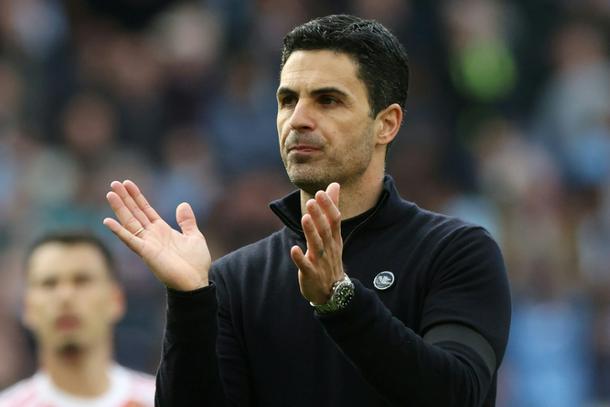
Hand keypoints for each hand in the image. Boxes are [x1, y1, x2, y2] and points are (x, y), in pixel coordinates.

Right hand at [103, 180, 210, 290]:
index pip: (146, 209)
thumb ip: (187, 221)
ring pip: (130, 222)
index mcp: (162, 230)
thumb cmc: (196, 263)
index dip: (137, 196)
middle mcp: (152, 235)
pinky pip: (130, 240)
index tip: (127, 183)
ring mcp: (147, 244)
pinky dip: (119, 231)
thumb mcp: (194, 236)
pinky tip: (108, 221)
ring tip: (110, 194)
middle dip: (125, 198)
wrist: (196, 282)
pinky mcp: (146, 253)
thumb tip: (183, 204)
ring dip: (120, 208)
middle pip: (135, 213)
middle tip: (114, 183)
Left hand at [290, 183, 343, 304]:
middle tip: (311, 201)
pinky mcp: (310, 274)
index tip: (321, 192)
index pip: (335, 220)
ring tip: (305, 218)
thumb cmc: (331, 257)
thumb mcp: (334, 234)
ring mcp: (320, 262)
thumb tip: (334, 185)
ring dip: (311, 232)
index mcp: (334, 238)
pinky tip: (294, 249)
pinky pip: (305, 266)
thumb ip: (332, 209)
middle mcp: (329, 248)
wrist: (333, 291)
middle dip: (319, 216)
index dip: (329, 207)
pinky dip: (300, 258)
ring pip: (316, 246)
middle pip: (325, 231)